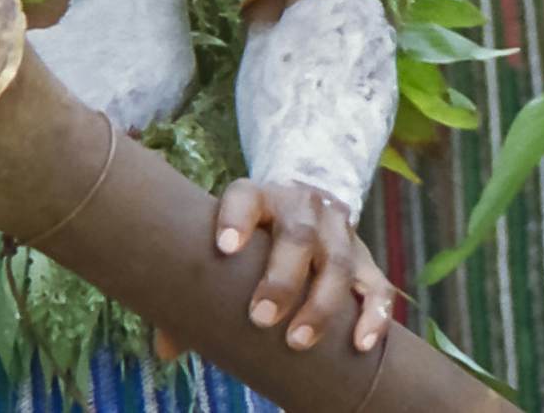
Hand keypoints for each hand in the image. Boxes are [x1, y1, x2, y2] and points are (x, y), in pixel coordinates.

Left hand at [183, 178, 395, 357]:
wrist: (307, 203)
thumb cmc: (252, 236)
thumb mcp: (227, 242)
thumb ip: (199, 289)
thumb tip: (166, 347)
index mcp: (259, 196)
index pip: (245, 197)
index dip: (235, 219)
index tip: (224, 249)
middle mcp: (302, 207)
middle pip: (298, 237)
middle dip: (281, 279)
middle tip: (260, 318)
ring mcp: (339, 232)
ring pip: (337, 263)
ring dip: (320, 304)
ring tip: (297, 341)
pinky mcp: (366, 260)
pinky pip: (377, 287)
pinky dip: (372, 316)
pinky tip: (360, 344)